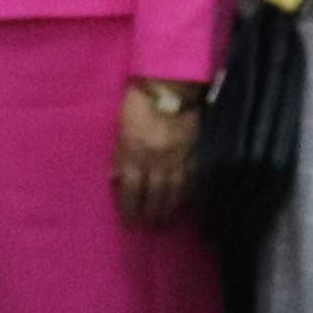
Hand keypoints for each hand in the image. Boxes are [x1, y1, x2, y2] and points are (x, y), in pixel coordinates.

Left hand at [112, 85, 199, 229]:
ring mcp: (179, 158)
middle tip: (147, 225)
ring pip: (175, 192)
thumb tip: (116, 180)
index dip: (130, 209)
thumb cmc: (139, 105)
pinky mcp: (195, 154)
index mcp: (136, 152)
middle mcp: (157, 159)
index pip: (132, 189)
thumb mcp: (120, 128)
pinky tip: (182, 202)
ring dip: (168, 209)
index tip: (129, 223)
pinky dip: (186, 195)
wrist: (170, 87)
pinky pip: (192, 181)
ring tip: (163, 219)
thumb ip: (119, 156)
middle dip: (150, 213)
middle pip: (155, 195)